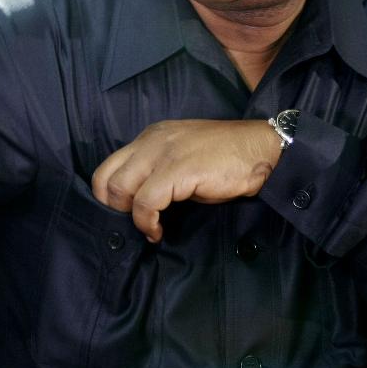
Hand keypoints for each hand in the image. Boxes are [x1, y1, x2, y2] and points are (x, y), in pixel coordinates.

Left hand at [91, 119, 281, 242]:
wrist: (260, 151)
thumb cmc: (225, 159)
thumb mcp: (182, 158)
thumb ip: (158, 172)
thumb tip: (137, 203)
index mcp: (151, 136)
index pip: (108, 166)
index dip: (109, 196)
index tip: (125, 215)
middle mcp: (151, 141)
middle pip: (106, 178)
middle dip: (113, 208)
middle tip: (133, 223)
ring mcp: (163, 153)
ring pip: (121, 189)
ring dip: (130, 217)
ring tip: (150, 228)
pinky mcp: (178, 170)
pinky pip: (146, 202)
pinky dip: (147, 222)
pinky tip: (159, 231)